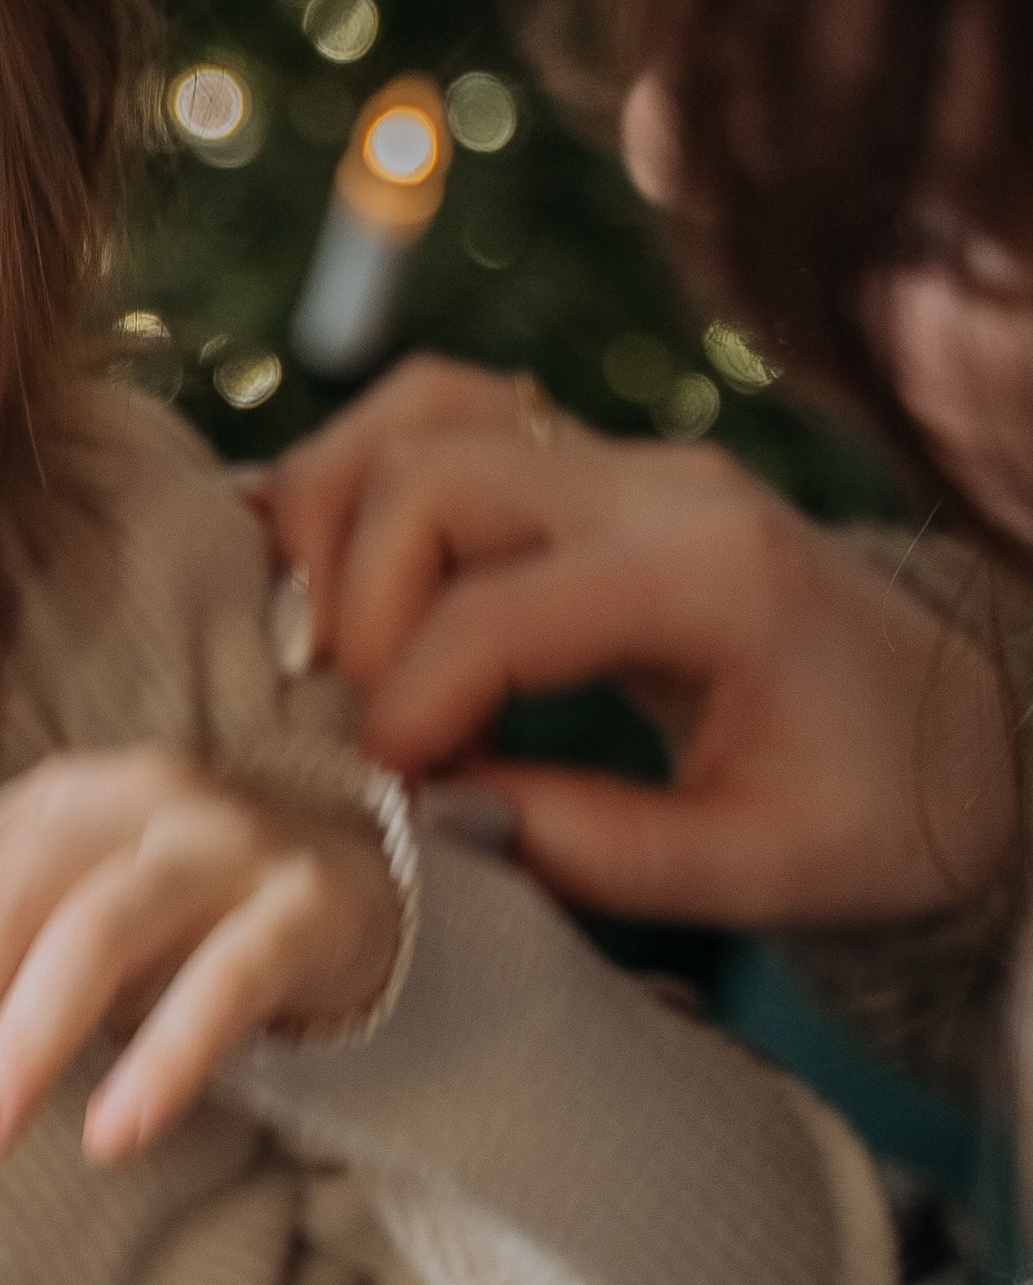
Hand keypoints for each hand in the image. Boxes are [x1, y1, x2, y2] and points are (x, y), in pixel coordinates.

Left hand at [0, 747, 401, 1170]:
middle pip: (4, 905)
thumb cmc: (177, 926)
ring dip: (24, 1045)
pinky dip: (160, 1063)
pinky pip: (224, 984)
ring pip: (97, 934)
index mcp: (54, 799)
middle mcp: (132, 798)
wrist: (352, 897)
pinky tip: (112, 1138)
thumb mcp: (57, 931)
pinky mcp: (304, 904)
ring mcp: (224, 843)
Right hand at [264, 356, 1016, 931]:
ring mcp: (623, 457)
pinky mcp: (588, 465)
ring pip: (419, 414)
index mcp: (717, 579)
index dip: (404, 707)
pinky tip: (322, 580)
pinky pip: (442, 416)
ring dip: (334, 524)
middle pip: (432, 477)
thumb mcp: (763, 870)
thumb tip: (434, 815)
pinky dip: (358, 480)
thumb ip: (598, 851)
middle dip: (350, 611)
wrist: (962, 727)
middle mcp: (663, 484)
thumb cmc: (879, 807)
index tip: (383, 789)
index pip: (497, 611)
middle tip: (354, 725)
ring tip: (325, 652)